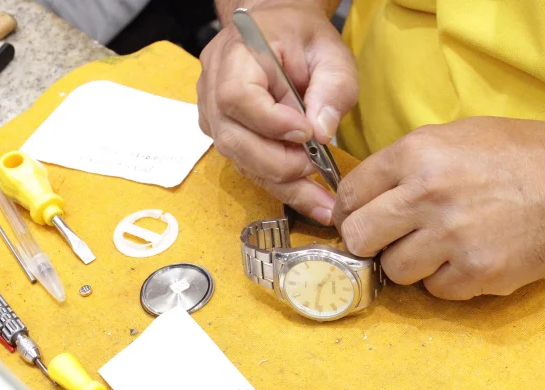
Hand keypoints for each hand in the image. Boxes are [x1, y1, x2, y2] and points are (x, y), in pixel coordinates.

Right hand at [197, 1, 357, 224]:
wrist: (276, 33)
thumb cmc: (303, 40)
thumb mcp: (331, 55)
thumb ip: (332, 89)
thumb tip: (321, 134)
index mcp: (236, 55)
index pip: (237, 97)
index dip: (271, 123)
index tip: (307, 133)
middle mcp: (213, 88)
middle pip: (234, 140)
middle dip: (280, 164)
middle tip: (319, 167)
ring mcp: (213, 115)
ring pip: (240, 162)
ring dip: (284, 183)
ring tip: (322, 200)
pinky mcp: (224, 136)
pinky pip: (248, 167)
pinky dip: (280, 184)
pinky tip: (309, 196)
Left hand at [332, 117, 544, 299]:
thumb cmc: (524, 156)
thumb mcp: (459, 136)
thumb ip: (409, 163)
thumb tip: (368, 196)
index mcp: (417, 152)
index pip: (350, 195)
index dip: (350, 214)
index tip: (358, 223)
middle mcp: (427, 194)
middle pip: (360, 238)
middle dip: (371, 245)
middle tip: (392, 243)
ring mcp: (451, 236)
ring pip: (395, 270)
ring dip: (413, 265)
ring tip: (446, 247)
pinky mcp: (477, 271)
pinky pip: (436, 290)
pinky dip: (449, 281)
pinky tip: (474, 258)